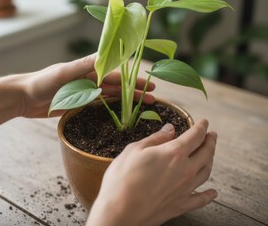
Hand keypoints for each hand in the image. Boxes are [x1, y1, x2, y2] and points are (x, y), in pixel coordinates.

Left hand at [20, 54, 155, 117]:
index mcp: (88, 70)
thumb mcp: (62, 73)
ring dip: (126, 101)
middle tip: (152, 99)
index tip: (149, 85)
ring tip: (142, 107)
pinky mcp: (79, 104)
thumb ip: (83, 66)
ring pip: (110, 97)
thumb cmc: (41, 82)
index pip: (115, 75)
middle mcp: (89, 80)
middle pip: (117, 87)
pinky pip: (99, 105)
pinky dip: (111, 108)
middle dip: (134, 93)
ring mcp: (85, 93)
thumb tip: (104, 56)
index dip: (133, 80)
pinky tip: (122, 112)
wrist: (23, 97)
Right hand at [87, 119, 217, 225]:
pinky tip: (213, 192)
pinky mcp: (180, 205)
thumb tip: (170, 129)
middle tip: (212, 135)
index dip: (201, 127)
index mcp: (174, 153)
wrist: (119, 212)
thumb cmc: (122, 178)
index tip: (204, 122)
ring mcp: (185, 190)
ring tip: (210, 154)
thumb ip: (155, 139)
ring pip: (206, 172)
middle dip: (210, 141)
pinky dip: (209, 195)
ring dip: (211, 160)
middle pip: (206, 153)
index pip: (195, 136)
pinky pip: (201, 199)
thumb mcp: (135, 150)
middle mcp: (185, 170)